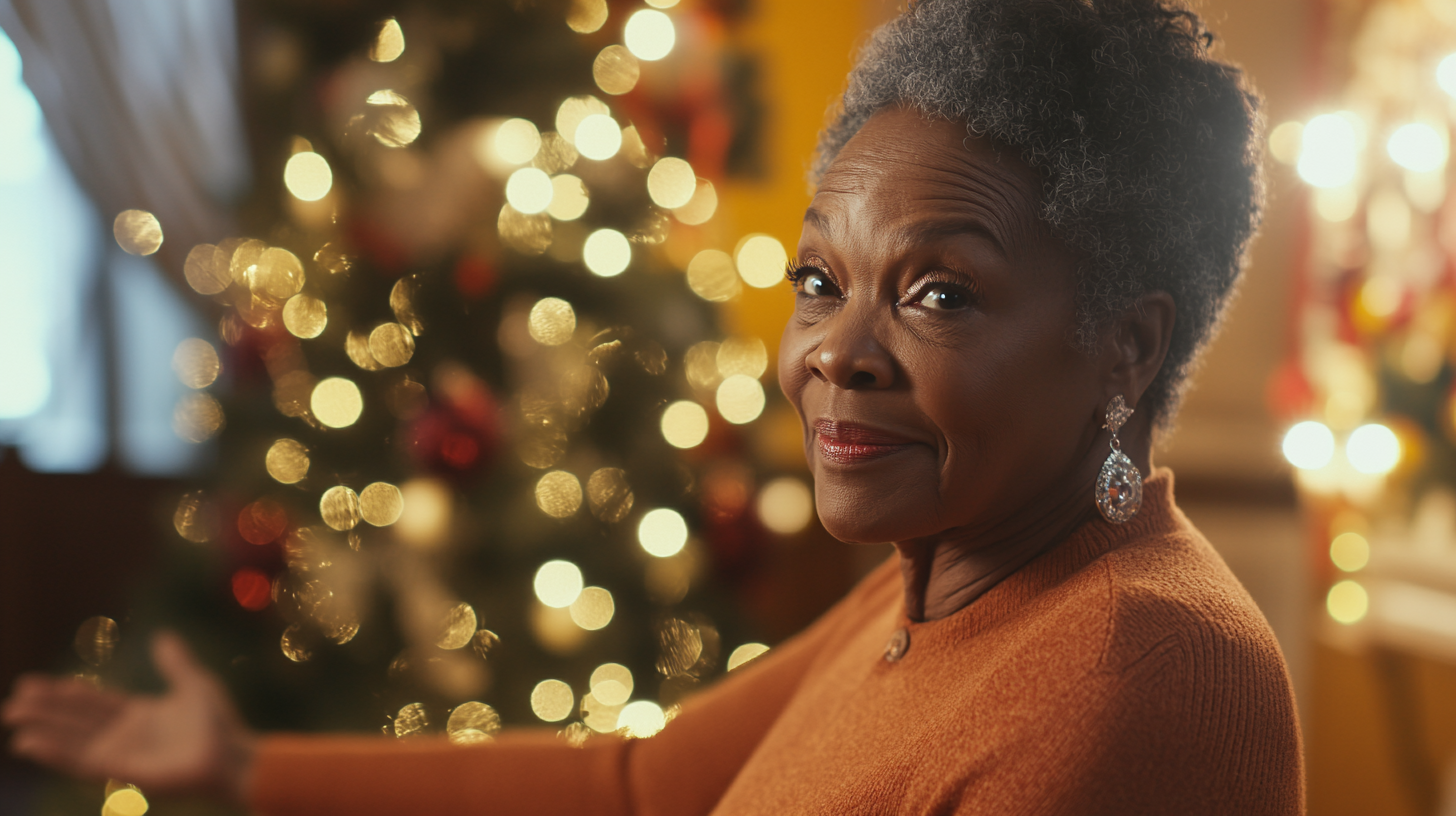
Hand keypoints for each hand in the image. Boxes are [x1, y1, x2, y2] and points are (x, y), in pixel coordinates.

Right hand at [2, 632, 255, 803]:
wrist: (234, 753)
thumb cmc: (220, 724)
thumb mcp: (194, 683)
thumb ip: (175, 662)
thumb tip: (163, 636)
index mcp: (138, 715)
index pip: (91, 703)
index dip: (63, 694)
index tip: (32, 683)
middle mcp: (124, 736)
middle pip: (75, 721)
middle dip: (45, 711)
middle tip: (12, 702)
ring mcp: (121, 754)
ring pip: (72, 741)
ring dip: (43, 730)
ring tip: (12, 719)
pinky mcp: (122, 772)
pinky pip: (81, 762)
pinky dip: (55, 753)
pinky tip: (32, 743)